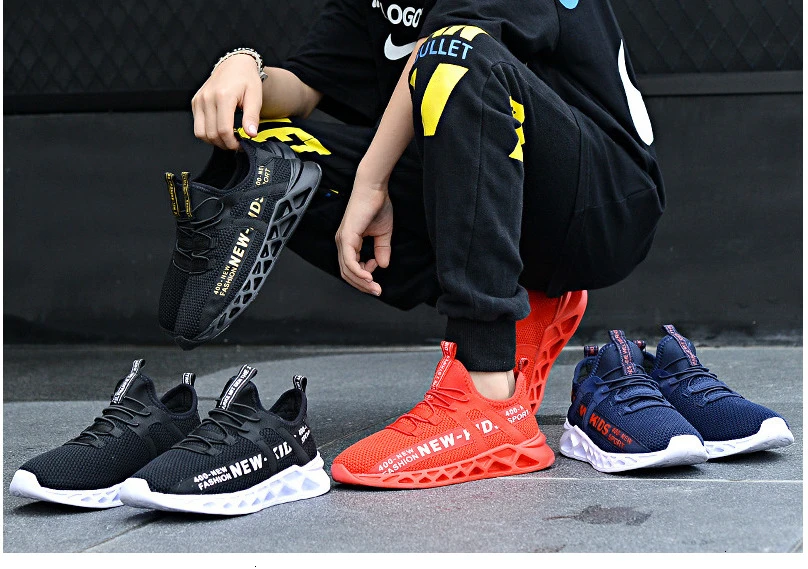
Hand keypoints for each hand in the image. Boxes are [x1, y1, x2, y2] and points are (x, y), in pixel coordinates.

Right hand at [191, 54, 262, 149]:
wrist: (235, 65)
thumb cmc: (246, 80)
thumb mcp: (255, 97)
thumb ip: (252, 117)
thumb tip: (251, 134)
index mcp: (223, 96)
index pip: (223, 130)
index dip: (232, 143)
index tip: (241, 146)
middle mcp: (207, 98)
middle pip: (211, 134)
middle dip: (225, 144)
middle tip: (236, 144)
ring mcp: (199, 100)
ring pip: (201, 133)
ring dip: (215, 141)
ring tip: (228, 138)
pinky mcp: (195, 103)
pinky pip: (198, 126)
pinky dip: (208, 133)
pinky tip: (220, 130)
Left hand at [335, 176, 392, 295]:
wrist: (374, 189)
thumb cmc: (377, 205)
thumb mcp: (383, 233)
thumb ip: (382, 249)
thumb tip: (383, 265)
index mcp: (349, 242)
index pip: (351, 268)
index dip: (363, 276)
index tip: (377, 273)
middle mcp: (343, 242)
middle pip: (347, 273)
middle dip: (362, 285)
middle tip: (376, 290)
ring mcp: (343, 240)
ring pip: (347, 271)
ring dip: (361, 282)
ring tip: (374, 286)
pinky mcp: (346, 238)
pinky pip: (349, 262)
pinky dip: (359, 272)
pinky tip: (369, 276)